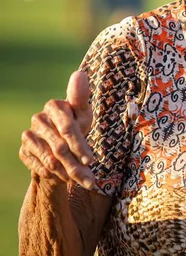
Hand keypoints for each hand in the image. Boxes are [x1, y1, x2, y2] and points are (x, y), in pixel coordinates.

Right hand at [19, 71, 97, 190]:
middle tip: (91, 180)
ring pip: (50, 160)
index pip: (67, 128)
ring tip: (83, 181)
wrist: (60, 145)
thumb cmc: (76, 125)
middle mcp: (38, 119)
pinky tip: (64, 178)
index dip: (79, 145)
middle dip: (77, 164)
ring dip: (68, 173)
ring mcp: (28, 135)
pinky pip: (39, 167)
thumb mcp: (83, 114)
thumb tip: (80, 73)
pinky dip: (54, 175)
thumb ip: (81, 97)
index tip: (92, 160)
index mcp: (54, 106)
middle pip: (60, 147)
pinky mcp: (23, 151)